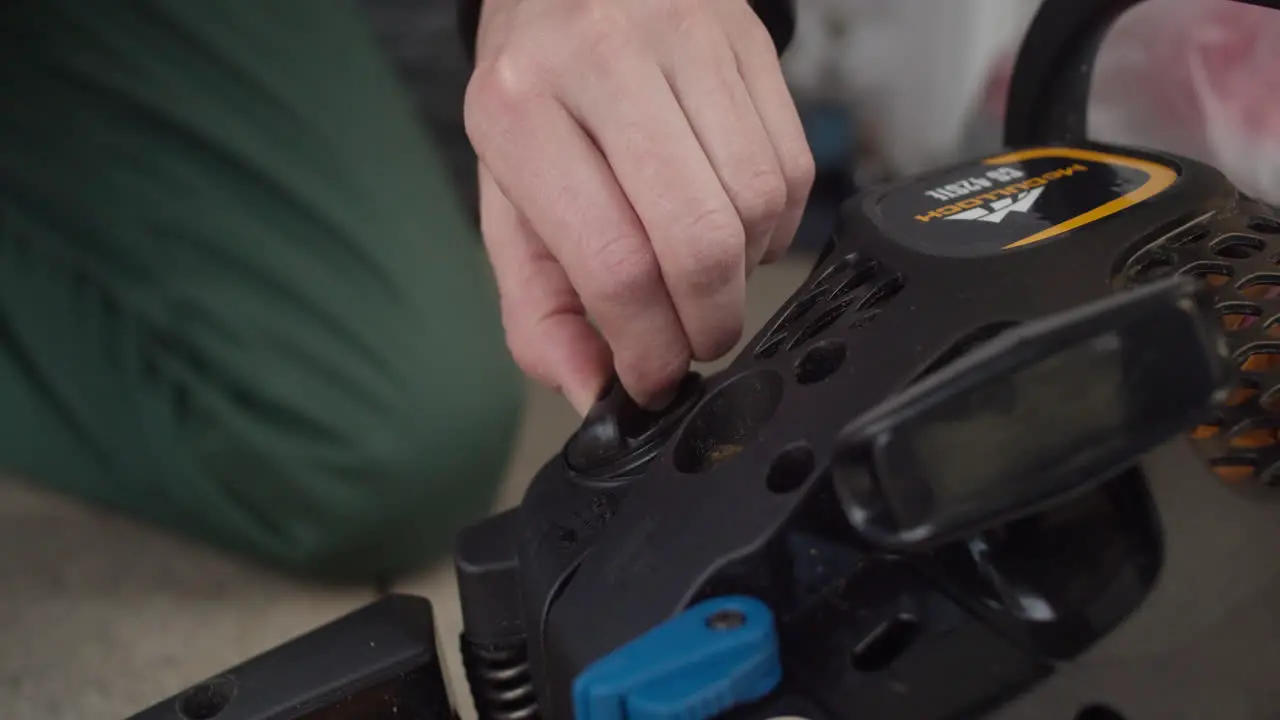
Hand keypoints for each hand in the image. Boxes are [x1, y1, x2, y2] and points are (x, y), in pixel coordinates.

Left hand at [465, 0, 813, 413]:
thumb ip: (537, 303)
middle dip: (705, 323)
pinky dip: (774, 226)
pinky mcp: (751, 41)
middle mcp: (604, 61)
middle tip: (691, 342)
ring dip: (743, 274)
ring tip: (705, 273)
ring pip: (756, 206)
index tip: (652, 380)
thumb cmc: (534, 95)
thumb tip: (588, 390)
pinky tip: (734, 224)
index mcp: (521, 108)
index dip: (647, 347)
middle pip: (698, 240)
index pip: (612, 262)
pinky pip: (792, 167)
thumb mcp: (506, 198)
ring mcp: (688, 40)